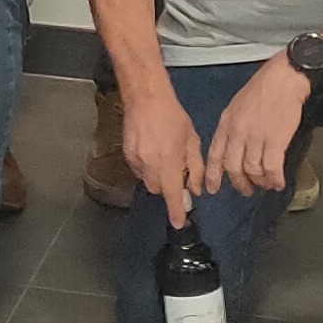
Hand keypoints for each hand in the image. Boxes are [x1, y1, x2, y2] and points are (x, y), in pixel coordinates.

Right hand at [119, 85, 206, 226]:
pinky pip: (138, 170)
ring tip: (164, 158)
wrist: (146, 99)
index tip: (178, 223)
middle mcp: (150, 164)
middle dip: (168, 186)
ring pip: (148, 181)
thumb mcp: (193, 141)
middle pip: (159, 189)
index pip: (172, 193)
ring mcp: (136, 160)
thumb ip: (196, 168)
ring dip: (158, 177)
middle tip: (177, 172)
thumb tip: (195, 189)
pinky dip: (147, 168)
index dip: (176, 210)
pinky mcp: (127, 154)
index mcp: (169, 161)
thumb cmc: (173, 118)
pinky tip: (152, 152)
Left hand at [201, 55, 310, 197]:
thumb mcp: (237, 106)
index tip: (212, 188)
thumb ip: (232, 127)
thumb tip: (232, 146)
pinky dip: (275, 179)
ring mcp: (256, 137)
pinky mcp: (275, 140)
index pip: (215, 155)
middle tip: (246, 190)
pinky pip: (271, 168)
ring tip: (266, 184)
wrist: (283, 79)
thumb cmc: (262, 90)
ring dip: (260, 182)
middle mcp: (238, 132)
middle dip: (239, 183)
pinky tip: (278, 182)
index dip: (213, 175)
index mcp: (226, 123)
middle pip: (232, 167)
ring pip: (252, 170)